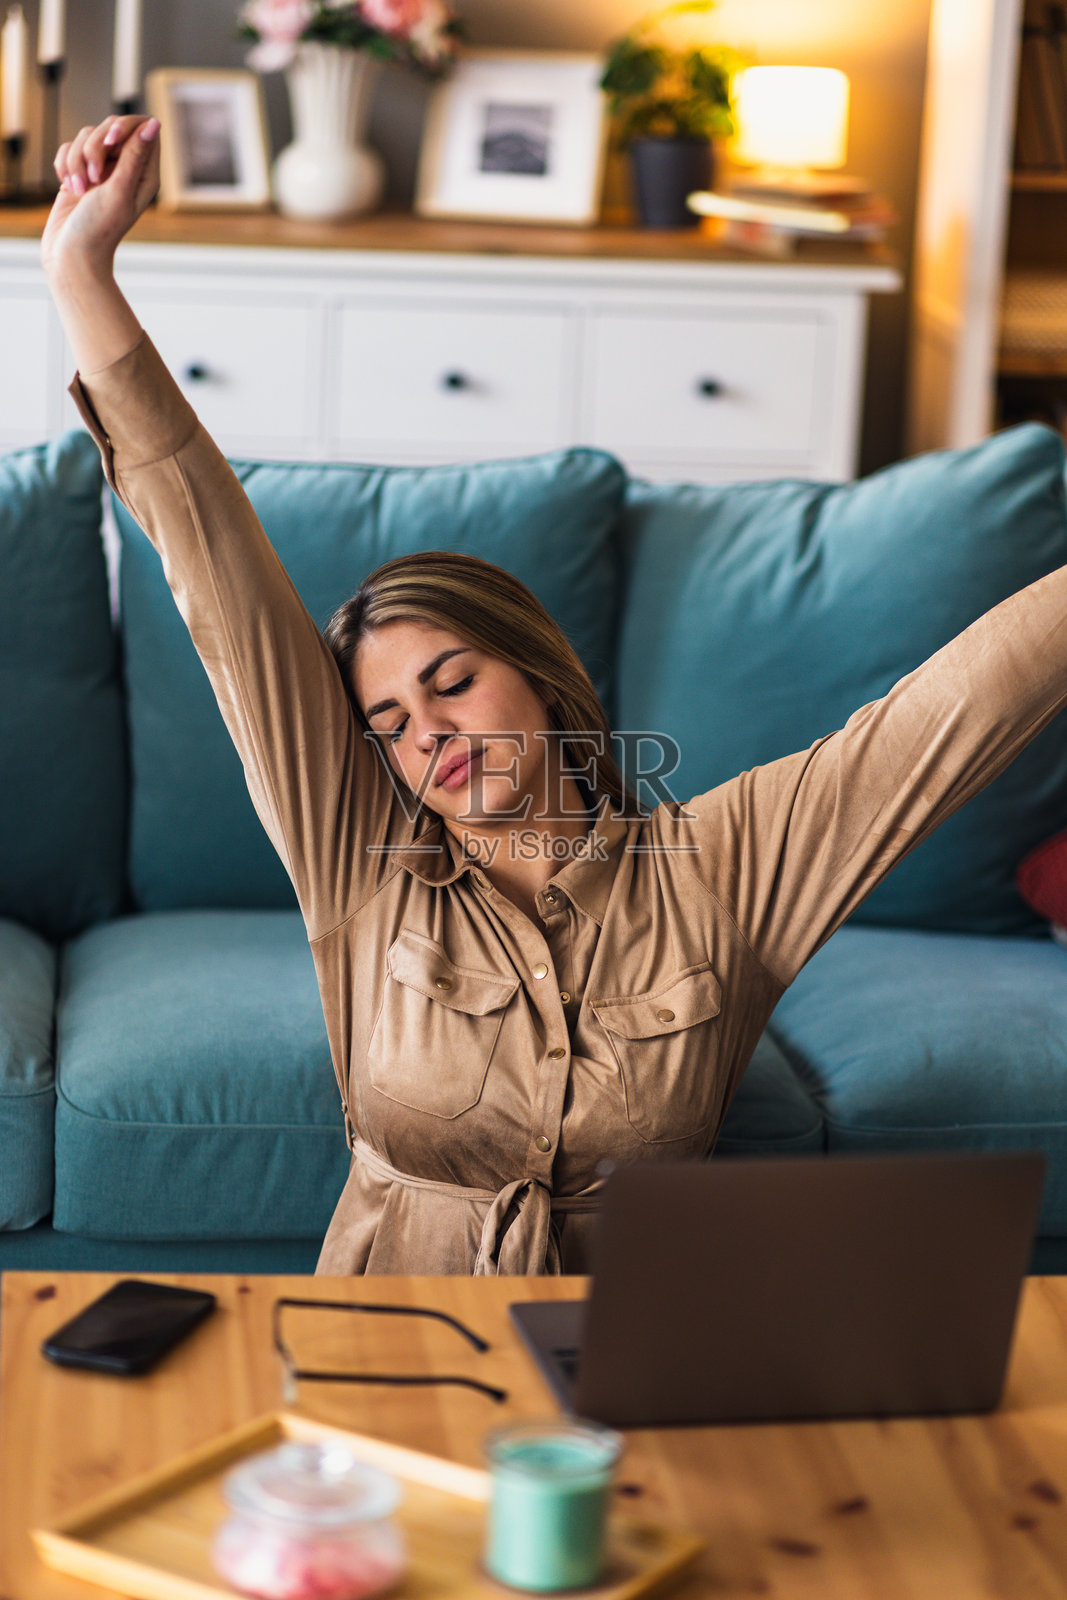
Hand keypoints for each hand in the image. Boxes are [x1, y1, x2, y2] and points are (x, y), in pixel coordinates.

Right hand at [42, 114, 160, 286]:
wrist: (71, 253)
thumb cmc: (100, 227)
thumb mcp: (120, 189)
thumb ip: (135, 155)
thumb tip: (154, 124)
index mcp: (145, 173)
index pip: (142, 127)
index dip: (123, 126)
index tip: (109, 142)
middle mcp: (126, 168)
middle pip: (111, 126)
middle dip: (95, 147)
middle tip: (93, 177)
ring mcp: (102, 170)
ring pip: (86, 137)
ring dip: (77, 161)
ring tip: (80, 191)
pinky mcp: (80, 172)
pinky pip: (68, 149)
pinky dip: (65, 166)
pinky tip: (69, 189)